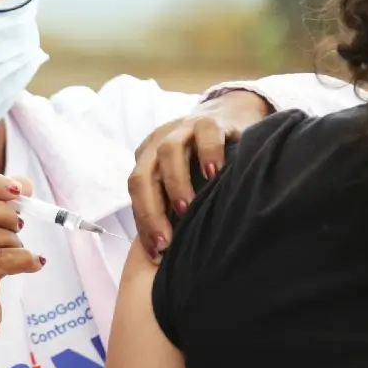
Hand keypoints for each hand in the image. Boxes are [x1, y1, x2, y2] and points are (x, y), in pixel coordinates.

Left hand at [128, 90, 271, 261]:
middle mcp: (158, 144)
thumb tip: (167, 252)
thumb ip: (172, 205)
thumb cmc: (205, 160)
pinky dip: (208, 154)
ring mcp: (183, 129)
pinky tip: (215, 174)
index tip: (156, 254)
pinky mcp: (211, 121)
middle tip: (166, 241)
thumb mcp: (185, 180)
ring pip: (168, 152)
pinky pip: (206, 134)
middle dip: (151, 211)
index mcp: (147, 160)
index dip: (143, 223)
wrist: (231, 114)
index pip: (135, 193)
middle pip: (142, 175)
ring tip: (186, 209)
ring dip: (175, 183)